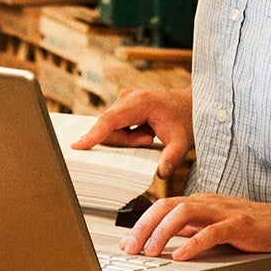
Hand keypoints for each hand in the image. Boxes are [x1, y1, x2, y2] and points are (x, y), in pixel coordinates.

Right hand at [71, 87, 193, 179]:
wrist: (193, 105)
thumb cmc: (187, 120)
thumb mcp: (183, 142)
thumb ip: (172, 158)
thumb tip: (161, 173)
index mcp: (140, 102)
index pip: (110, 120)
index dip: (93, 135)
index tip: (77, 146)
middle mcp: (128, 98)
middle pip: (109, 127)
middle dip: (125, 142)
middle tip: (150, 140)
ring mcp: (124, 100)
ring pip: (112, 128)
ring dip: (128, 139)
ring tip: (150, 136)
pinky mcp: (123, 106)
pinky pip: (116, 126)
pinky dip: (128, 135)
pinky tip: (146, 134)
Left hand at [120, 192, 270, 261]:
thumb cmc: (250, 229)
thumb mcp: (213, 228)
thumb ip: (190, 231)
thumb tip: (161, 242)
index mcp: (199, 203)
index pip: (161, 207)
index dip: (141, 223)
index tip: (126, 242)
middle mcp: (207, 203)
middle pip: (166, 206)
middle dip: (144, 226)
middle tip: (130, 248)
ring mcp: (223, 212)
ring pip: (185, 213)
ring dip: (163, 232)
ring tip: (151, 251)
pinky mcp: (239, 225)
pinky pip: (212, 232)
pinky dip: (194, 243)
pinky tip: (181, 256)